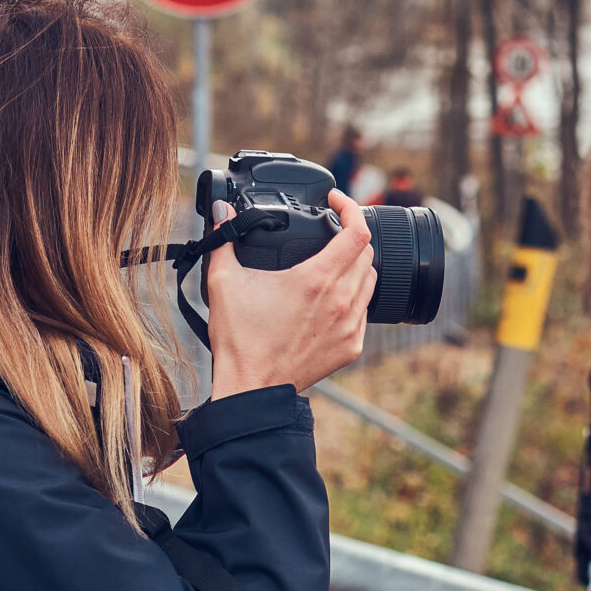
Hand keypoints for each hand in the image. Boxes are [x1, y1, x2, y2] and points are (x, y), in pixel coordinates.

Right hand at [208, 191, 376, 398]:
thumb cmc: (240, 340)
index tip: (337, 202)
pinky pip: (364, 311)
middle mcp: (341, 301)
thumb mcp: (224, 283)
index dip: (352, 208)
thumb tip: (219, 213)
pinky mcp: (351, 346)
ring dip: (357, 265)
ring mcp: (350, 326)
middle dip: (351, 235)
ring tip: (333, 262)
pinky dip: (354, 297)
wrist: (252, 388)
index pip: (357, 232)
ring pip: (370, 281)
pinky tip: (332, 297)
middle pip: (367, 253)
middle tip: (331, 232)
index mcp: (317, 280)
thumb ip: (223, 241)